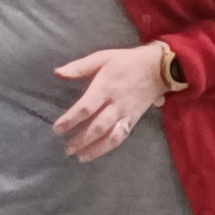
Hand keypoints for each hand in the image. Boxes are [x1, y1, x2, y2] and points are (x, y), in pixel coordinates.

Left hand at [51, 42, 173, 161]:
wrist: (157, 69)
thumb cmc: (125, 62)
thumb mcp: (101, 57)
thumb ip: (79, 67)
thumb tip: (57, 73)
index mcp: (105, 87)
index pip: (86, 108)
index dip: (70, 120)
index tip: (57, 129)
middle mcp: (116, 104)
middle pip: (97, 127)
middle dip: (81, 140)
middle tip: (67, 149)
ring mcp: (126, 114)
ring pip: (111, 137)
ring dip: (95, 149)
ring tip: (80, 157)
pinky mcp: (134, 120)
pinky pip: (121, 137)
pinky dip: (108, 147)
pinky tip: (97, 153)